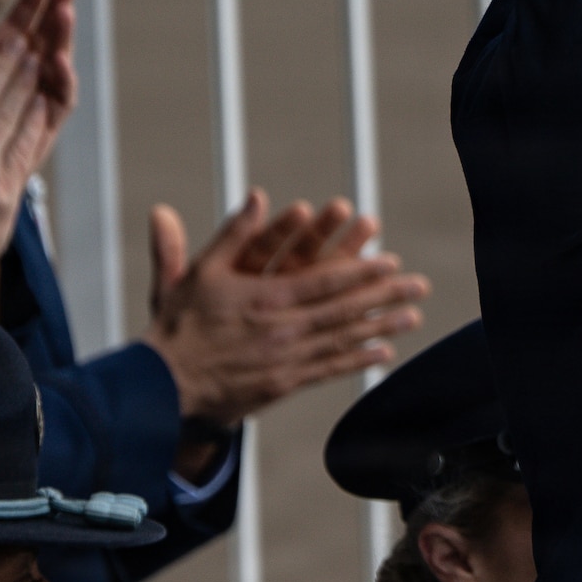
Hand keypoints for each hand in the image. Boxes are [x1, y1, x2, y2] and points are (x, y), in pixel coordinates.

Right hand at [143, 189, 430, 427]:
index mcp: (265, 298)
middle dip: (383, 296)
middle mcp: (281, 329)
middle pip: (342, 309)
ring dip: (380, 327)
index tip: (390, 261)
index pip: (322, 281)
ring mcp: (285, 358)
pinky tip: (384, 353)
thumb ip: (234, 234)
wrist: (163, 384)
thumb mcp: (202, 272)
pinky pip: (328, 370)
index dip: (359, 271)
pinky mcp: (284, 383)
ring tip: (413, 316)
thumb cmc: (181, 324)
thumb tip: (258, 196)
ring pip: (342, 339)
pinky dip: (357, 361)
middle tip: (418, 285)